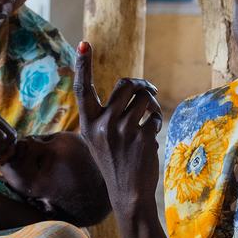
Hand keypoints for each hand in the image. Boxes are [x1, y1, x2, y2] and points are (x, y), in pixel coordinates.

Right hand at [73, 41, 162, 214]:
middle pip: (126, 85)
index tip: (83, 44)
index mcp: (87, 124)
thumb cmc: (115, 162)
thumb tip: (131, 86)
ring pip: (144, 98)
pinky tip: (149, 135)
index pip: (82, 89)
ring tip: (149, 117)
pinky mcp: (140, 137)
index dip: (83, 65)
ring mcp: (121, 131)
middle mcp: (101, 125)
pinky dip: (155, 121)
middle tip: (148, 91)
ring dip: (151, 104)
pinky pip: (153, 115)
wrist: (128, 193)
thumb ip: (107, 115)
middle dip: (141, 86)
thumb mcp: (100, 139)